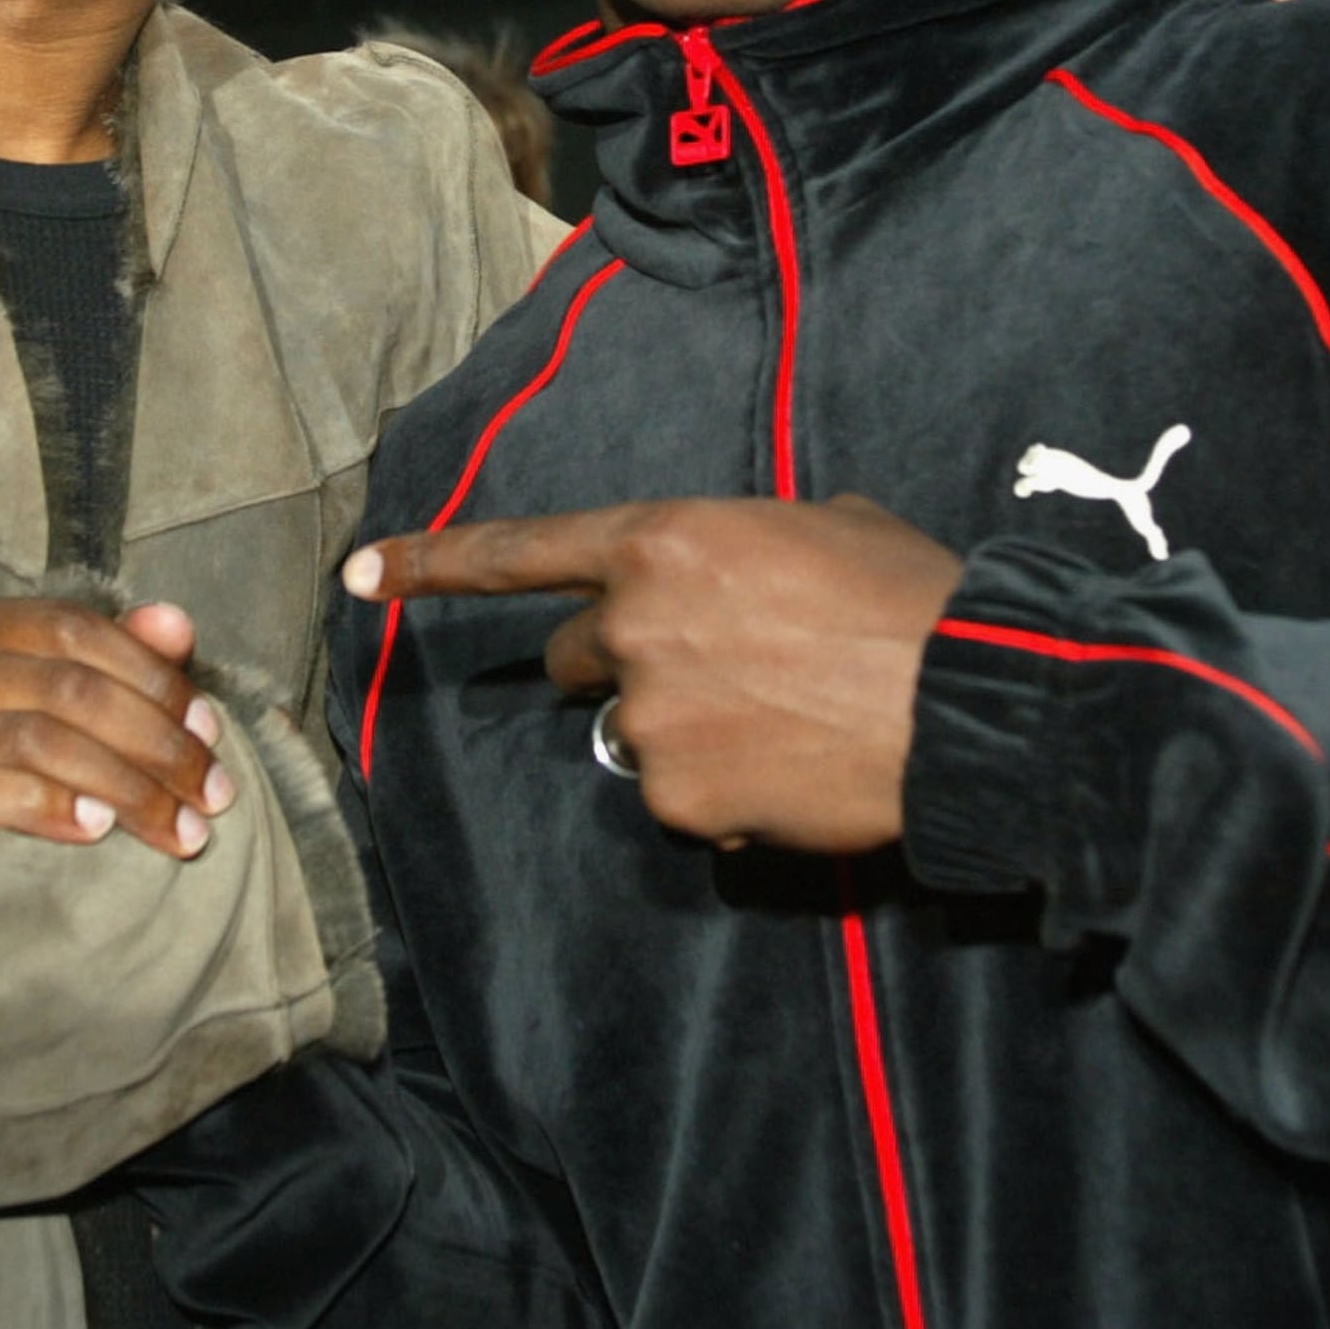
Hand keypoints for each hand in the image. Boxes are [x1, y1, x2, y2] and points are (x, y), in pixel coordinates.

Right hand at [0, 596, 233, 857]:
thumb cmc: (18, 783)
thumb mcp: (77, 715)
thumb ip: (123, 661)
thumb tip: (173, 623)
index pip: (67, 628)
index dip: (152, 676)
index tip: (210, 731)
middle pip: (59, 684)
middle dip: (153, 741)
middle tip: (211, 793)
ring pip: (29, 737)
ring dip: (123, 785)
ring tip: (178, 828)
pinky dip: (42, 805)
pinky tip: (96, 831)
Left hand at [342, 497, 961, 852]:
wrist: (969, 704)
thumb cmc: (912, 600)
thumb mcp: (824, 527)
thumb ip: (742, 549)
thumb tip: (740, 586)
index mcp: (665, 541)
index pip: (521, 553)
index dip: (433, 562)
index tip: (360, 573)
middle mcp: (635, 628)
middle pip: (580, 656)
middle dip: (629, 662)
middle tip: (724, 666)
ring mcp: (651, 722)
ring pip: (638, 731)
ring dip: (691, 728)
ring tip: (788, 718)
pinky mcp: (681, 801)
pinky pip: (684, 796)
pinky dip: (727, 789)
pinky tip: (794, 768)